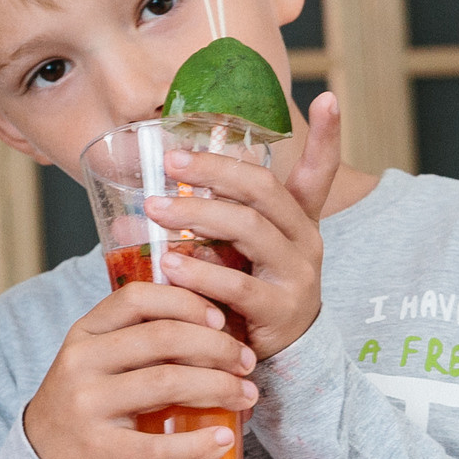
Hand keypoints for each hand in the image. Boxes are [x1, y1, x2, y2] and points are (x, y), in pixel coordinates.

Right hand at [24, 282, 259, 458]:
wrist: (45, 452)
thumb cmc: (89, 398)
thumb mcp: (98, 356)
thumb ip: (139, 337)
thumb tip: (219, 326)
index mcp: (85, 332)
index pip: (137, 298)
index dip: (186, 302)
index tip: (220, 319)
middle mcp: (81, 362)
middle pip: (163, 338)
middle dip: (218, 348)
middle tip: (246, 363)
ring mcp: (87, 405)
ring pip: (167, 383)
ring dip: (220, 388)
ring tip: (245, 396)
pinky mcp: (99, 448)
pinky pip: (159, 446)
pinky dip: (199, 443)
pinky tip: (223, 439)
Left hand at [144, 93, 342, 359]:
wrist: (270, 360)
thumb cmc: (241, 295)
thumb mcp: (230, 255)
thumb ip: (198, 228)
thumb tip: (130, 207)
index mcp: (296, 220)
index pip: (317, 172)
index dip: (327, 136)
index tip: (327, 97)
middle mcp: (303, 240)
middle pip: (263, 191)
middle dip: (215, 172)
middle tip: (170, 163)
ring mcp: (297, 275)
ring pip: (250, 230)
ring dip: (198, 216)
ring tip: (155, 211)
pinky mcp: (281, 311)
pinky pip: (239, 286)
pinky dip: (201, 274)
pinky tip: (170, 266)